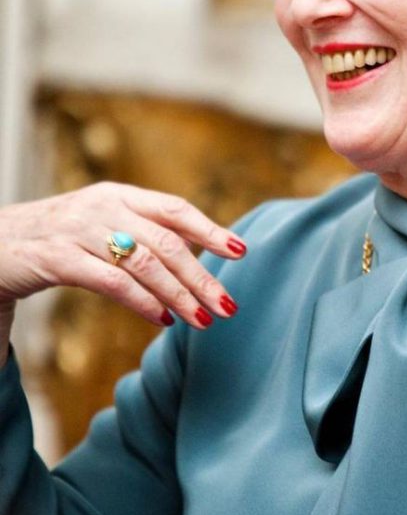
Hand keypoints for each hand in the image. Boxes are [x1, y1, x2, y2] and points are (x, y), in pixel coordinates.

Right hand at [0, 182, 245, 329]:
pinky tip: (161, 318)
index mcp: (119, 194)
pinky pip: (110, 280)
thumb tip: (195, 257)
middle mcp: (102, 206)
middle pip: (166, 241)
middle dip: (201, 276)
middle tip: (227, 306)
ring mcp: (79, 230)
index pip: (175, 209)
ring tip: (202, 319)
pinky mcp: (56, 258)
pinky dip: (141, 301)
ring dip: (178, 295)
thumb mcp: (102, 225)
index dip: (211, 229)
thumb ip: (142, 234)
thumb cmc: (58, 240)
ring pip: (143, 263)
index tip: (242, 252)